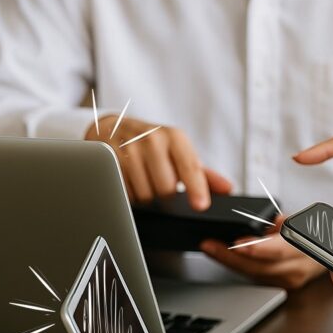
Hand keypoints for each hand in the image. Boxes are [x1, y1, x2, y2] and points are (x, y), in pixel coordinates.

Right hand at [86, 115, 231, 209]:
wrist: (112, 127)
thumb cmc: (152, 144)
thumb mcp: (179, 152)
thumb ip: (203, 173)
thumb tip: (227, 189)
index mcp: (174, 137)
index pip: (189, 167)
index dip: (196, 188)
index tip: (200, 205)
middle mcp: (150, 139)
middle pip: (166, 188)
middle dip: (165, 195)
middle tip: (160, 184)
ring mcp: (126, 148)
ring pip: (144, 194)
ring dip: (146, 196)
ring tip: (143, 181)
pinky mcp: (105, 159)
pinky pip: (123, 193)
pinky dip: (128, 194)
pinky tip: (128, 181)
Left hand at [201, 216, 325, 288]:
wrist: (328, 251)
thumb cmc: (313, 232)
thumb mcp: (297, 218)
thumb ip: (275, 222)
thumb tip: (253, 222)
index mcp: (305, 246)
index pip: (280, 249)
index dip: (257, 248)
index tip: (237, 243)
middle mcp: (298, 267)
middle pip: (261, 267)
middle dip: (231, 256)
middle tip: (210, 245)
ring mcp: (291, 280)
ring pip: (255, 274)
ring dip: (229, 262)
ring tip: (210, 248)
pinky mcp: (283, 286)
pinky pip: (256, 277)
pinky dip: (238, 267)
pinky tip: (224, 257)